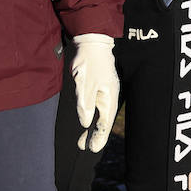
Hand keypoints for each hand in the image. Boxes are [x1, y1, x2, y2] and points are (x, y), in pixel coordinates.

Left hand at [70, 33, 118, 151]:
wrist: (90, 41)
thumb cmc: (89, 62)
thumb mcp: (84, 83)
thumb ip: (85, 104)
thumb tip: (85, 122)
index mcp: (108, 96)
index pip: (104, 122)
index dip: (98, 136)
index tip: (91, 149)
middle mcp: (108, 95)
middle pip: (102, 120)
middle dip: (94, 135)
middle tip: (83, 147)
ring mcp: (103, 90)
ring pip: (98, 113)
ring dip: (91, 127)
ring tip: (82, 140)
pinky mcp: (97, 85)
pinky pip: (95, 105)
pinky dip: (90, 116)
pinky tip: (86, 121)